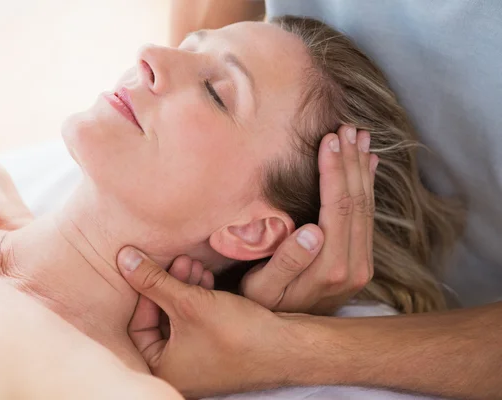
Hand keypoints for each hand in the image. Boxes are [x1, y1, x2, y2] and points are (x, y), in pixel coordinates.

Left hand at [117, 247, 294, 397]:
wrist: (290, 346)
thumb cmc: (237, 334)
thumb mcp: (188, 302)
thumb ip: (152, 280)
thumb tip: (123, 259)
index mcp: (162, 370)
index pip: (136, 326)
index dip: (144, 293)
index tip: (152, 267)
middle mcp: (178, 369)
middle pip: (158, 319)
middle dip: (168, 285)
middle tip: (180, 260)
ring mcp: (198, 359)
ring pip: (178, 315)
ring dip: (184, 286)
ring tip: (195, 263)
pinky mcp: (216, 347)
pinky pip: (196, 318)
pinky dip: (198, 296)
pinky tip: (206, 276)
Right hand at [241, 126, 378, 314]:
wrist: (285, 337)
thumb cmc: (262, 309)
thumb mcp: (263, 290)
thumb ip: (288, 261)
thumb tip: (313, 228)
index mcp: (331, 267)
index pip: (338, 206)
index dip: (335, 170)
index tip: (330, 138)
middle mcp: (354, 266)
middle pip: (358, 201)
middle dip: (352, 161)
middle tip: (348, 127)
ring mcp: (361, 265)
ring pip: (366, 207)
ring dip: (363, 170)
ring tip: (361, 137)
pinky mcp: (359, 262)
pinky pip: (368, 218)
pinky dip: (367, 188)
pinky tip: (369, 167)